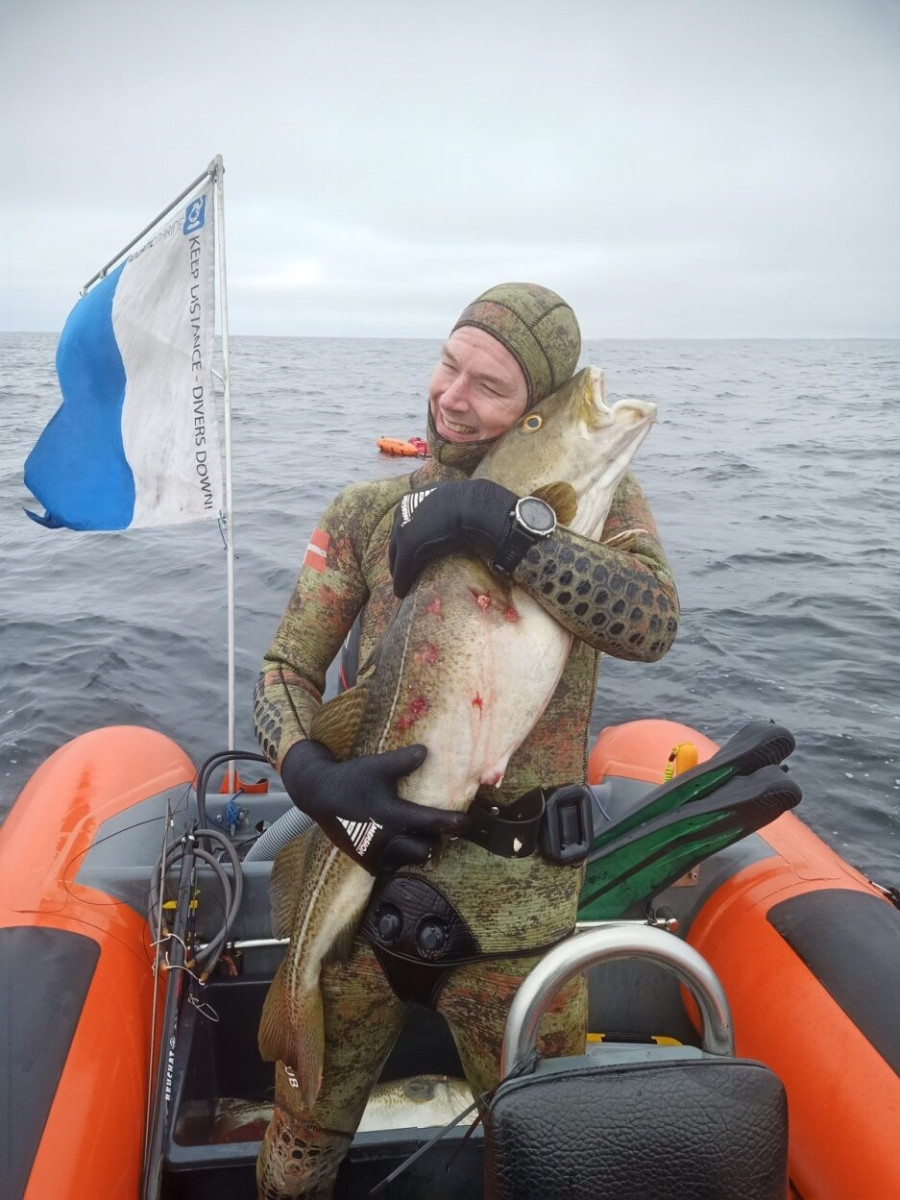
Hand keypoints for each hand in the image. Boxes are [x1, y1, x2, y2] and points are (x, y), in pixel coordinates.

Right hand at [280, 739, 468, 872]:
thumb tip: (426, 751)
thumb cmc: (351, 779)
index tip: (467, 823)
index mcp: (392, 815)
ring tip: (418, 834)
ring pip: (411, 859)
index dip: (453, 823)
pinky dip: (401, 857)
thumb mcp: (377, 766)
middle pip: (426, 848)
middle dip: (435, 838)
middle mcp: (386, 839)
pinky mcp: (366, 862)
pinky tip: (400, 843)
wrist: (319, 795)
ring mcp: (375, 854)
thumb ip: (404, 761)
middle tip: (438, 827)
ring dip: (418, 848)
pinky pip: (394, 866)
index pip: (431, 823)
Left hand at [389, 479, 516, 596]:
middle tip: (402, 571)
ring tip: (401, 584)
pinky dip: (401, 582)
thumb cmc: (468, 502)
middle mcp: (402, 513)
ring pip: (395, 556)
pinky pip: (401, 568)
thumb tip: (454, 512)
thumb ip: (443, 508)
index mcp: (410, 500)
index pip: (402, 525)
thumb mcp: (448, 500)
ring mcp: (402, 530)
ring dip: (398, 572)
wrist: (471, 505)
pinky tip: (401, 592)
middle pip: (396, 541)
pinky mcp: (407, 547)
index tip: (410, 552)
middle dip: (398, 557)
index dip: (405, 541)